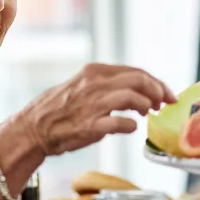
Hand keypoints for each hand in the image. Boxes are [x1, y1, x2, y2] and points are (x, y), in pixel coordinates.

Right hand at [20, 63, 175, 155]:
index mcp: (95, 72)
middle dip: (159, 91)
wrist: (34, 128)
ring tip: (147, 115)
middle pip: (139, 80)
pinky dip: (131, 125)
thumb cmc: (60, 109)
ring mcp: (93, 104)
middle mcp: (95, 84)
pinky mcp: (90, 125)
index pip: (136, 72)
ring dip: (147, 106)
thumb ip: (108, 86)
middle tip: (164, 104)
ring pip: (133, 97)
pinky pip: (120, 122)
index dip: (157, 83)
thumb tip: (138, 92)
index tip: (166, 94)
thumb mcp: (83, 86)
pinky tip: (131, 127)